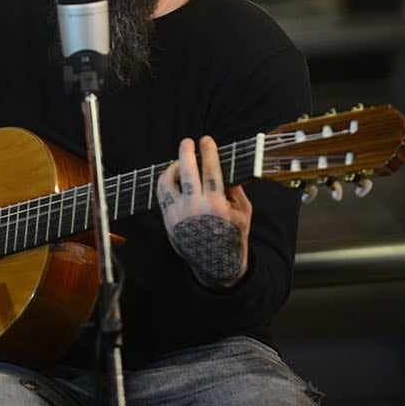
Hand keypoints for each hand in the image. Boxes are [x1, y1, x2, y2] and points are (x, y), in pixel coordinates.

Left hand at [156, 135, 251, 287]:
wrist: (216, 264)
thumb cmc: (232, 236)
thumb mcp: (243, 212)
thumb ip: (235, 189)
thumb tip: (225, 168)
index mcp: (216, 205)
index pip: (210, 170)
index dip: (208, 152)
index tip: (206, 140)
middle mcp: (194, 208)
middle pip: (186, 171)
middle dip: (186, 152)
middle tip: (187, 141)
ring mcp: (178, 214)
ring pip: (167, 181)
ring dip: (171, 167)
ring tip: (178, 161)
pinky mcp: (167, 220)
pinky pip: (161, 194)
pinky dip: (165, 182)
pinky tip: (172, 176)